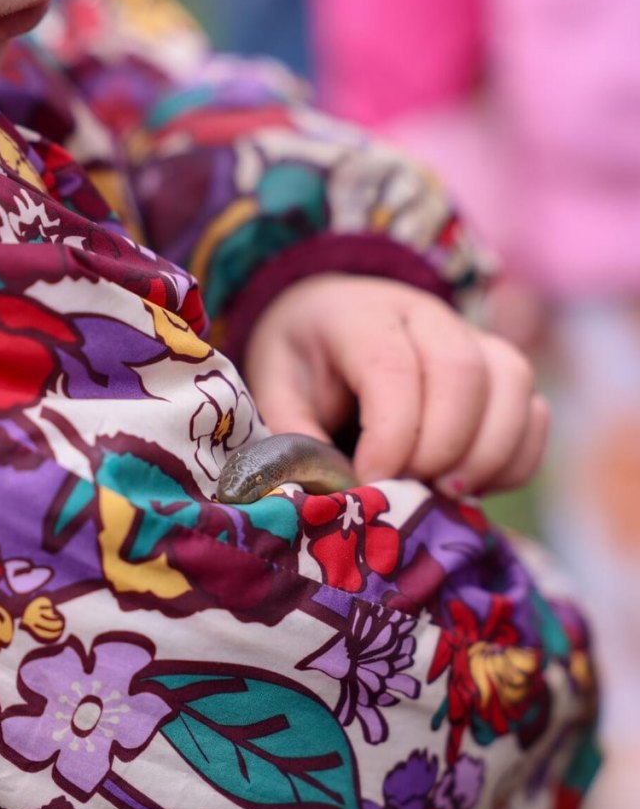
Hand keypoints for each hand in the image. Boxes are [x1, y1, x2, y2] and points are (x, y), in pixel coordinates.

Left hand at [241, 273, 548, 495]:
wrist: (328, 323)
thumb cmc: (302, 360)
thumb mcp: (275, 388)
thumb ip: (294, 433)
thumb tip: (330, 491)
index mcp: (359, 315)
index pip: (393, 368)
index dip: (391, 434)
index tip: (370, 479)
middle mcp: (425, 316)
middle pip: (463, 373)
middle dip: (441, 447)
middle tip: (409, 492)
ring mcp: (472, 337)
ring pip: (512, 383)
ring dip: (488, 452)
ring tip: (446, 494)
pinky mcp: (499, 370)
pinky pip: (533, 410)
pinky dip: (516, 457)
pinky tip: (473, 487)